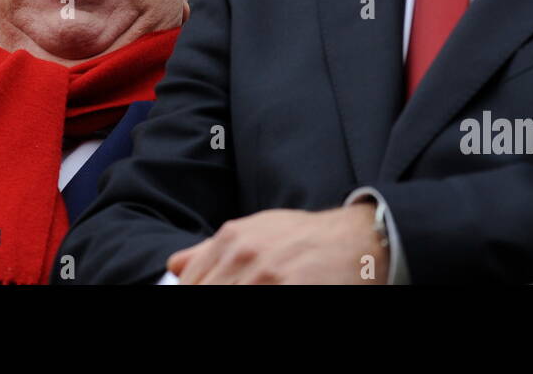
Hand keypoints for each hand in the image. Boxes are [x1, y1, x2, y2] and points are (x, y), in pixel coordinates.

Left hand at [165, 204, 387, 284]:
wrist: (358, 239)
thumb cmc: (305, 237)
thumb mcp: (256, 230)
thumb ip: (212, 249)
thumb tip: (174, 266)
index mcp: (231, 240)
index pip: (191, 283)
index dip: (193, 293)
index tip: (202, 296)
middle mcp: (244, 256)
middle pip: (207, 292)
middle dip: (211, 299)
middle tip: (242, 290)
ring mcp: (267, 277)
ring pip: (228, 296)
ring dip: (241, 297)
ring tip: (259, 291)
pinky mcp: (290, 289)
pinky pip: (261, 302)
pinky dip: (265, 302)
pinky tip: (275, 296)